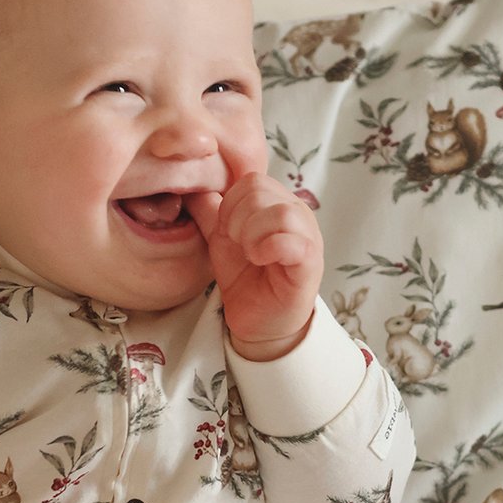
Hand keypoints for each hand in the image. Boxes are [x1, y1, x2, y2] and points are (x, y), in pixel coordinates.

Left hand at [188, 173, 323, 360]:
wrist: (258, 321)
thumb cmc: (245, 277)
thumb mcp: (220, 238)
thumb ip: (208, 210)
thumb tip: (191, 185)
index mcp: (277, 202)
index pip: (251, 180)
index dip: (230, 205)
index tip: (228, 233)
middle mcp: (297, 213)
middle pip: (261, 191)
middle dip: (237, 220)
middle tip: (239, 246)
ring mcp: (308, 236)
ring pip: (278, 212)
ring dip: (252, 235)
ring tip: (251, 255)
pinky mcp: (311, 261)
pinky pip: (290, 241)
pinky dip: (267, 248)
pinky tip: (261, 260)